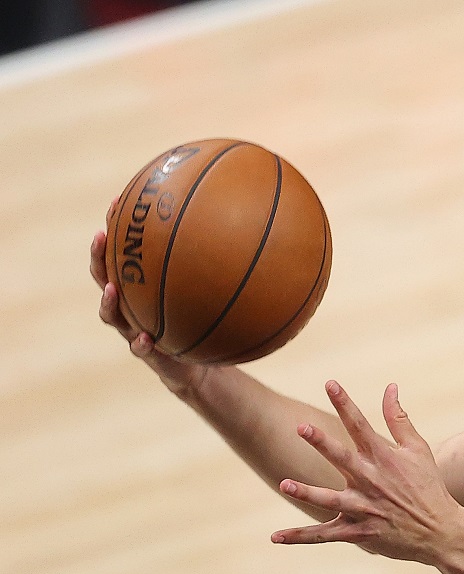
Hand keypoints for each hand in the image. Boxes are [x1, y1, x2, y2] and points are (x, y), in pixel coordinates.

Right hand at [90, 203, 204, 397]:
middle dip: (98, 256)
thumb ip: (221, 268)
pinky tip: (146, 338)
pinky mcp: (147, 354)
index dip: (115, 226)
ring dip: (107, 301)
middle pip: (102, 276)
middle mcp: (130, 304)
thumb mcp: (214, 295)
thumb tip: (248, 231)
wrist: (201, 365)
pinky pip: (139, 348)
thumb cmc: (204, 322)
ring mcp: (133, 329)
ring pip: (110, 314)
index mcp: (140, 285)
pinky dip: (140, 343)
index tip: (118, 200)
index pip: (121, 251)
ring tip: (110, 289)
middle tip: (100, 236)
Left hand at [272, 381, 463, 562]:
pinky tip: (275, 537)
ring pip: (330, 500)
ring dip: (307, 493)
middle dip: (322, 443)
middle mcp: (371, 481)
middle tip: (302, 428)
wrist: (441, 531)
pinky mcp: (359, 532)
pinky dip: (300, 537)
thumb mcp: (418, 449)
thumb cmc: (428, 486)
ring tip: (285, 485)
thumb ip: (399, 418)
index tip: (330, 383)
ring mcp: (363, 508)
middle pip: (342, 458)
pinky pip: (325, 535)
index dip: (345, 404)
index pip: (361, 425)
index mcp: (383, 458)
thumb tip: (390, 387)